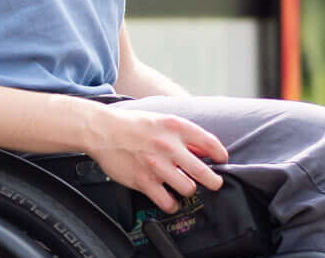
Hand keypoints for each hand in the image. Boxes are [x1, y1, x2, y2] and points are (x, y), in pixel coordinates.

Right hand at [75, 103, 227, 211]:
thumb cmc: (133, 125)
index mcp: (175, 127)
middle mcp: (168, 146)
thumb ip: (184, 135)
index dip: (220, 154)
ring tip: (184, 188)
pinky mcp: (143, 180)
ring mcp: (156, 165)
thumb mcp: (162, 120)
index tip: (222, 160)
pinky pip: (167, 201)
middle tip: (214, 184)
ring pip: (187, 188)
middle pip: (203, 172)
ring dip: (188, 190)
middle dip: (213, 181)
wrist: (102, 130)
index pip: (209, 143)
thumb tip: (204, 148)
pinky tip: (170, 200)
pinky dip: (172, 204)